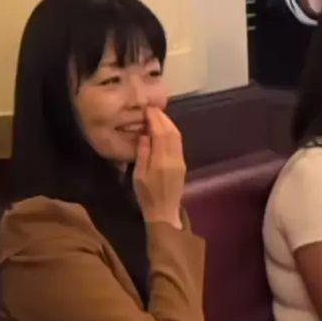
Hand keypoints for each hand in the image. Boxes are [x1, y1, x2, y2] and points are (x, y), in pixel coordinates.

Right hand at [133, 107, 185, 228]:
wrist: (164, 212)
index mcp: (161, 161)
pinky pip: (179, 143)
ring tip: (158, 115)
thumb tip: (145, 134)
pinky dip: (172, 132)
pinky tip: (165, 129)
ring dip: (168, 123)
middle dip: (162, 118)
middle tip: (152, 108)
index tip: (147, 109)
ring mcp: (181, 160)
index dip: (155, 119)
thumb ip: (142, 154)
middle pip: (171, 132)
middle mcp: (174, 158)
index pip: (160, 133)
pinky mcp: (183, 163)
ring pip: (177, 136)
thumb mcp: (138, 176)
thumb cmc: (147, 196)